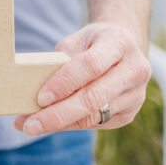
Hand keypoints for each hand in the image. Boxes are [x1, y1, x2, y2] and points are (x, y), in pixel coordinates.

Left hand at [13, 22, 150, 136]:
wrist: (125, 47)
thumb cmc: (93, 43)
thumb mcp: (77, 40)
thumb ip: (61, 61)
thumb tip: (34, 89)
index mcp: (120, 43)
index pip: (91, 65)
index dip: (65, 82)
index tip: (40, 98)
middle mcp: (134, 70)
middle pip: (94, 97)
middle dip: (59, 113)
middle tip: (30, 124)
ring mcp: (135, 95)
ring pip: (94, 115)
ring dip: (60, 123)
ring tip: (31, 125)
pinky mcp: (129, 114)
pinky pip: (95, 123)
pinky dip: (69, 124)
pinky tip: (50, 124)